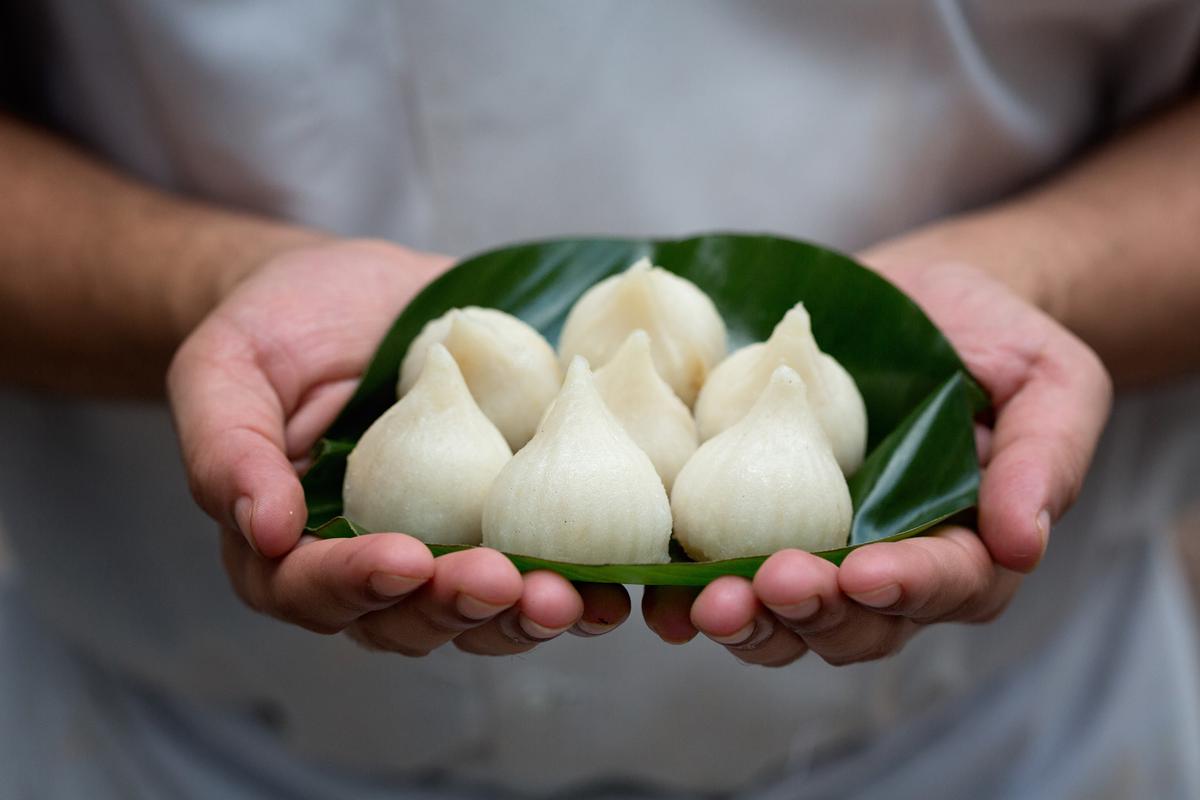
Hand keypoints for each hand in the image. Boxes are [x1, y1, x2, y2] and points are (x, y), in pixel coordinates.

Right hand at [169, 239, 629, 654]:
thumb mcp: (227, 367)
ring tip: (572, 598)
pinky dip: (578, 582)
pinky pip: (540, 568)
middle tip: (505, 583)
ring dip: (527, 615)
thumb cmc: (279, 325)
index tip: (406, 559)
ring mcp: (444, 549)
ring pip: (479, 613)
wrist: (355, 292)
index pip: (312, 590)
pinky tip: (615, 581)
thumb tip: (265, 529)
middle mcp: (369, 567)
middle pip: (407, 619)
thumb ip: (229, 447)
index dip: (358, 584)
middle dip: (458, 609)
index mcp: (288, 548)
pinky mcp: (504, 521)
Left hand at [643, 259, 1111, 665]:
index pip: (944, 586)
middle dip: (811, 614)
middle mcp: (888, 568)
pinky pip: (724, 576)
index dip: (904, 588)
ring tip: (706, 605)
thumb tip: (1025, 542)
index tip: (862, 574)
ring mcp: (818, 551)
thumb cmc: (992, 335)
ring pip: (785, 621)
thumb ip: (1044, 456)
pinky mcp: (755, 524)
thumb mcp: (1047, 378)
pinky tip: (660, 595)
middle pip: (854, 625)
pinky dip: (689, 597)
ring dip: (746, 621)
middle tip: (770, 585)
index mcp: (966, 547)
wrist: (916, 298)